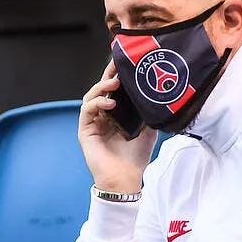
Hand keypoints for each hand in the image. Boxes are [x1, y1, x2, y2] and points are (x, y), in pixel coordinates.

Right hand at [78, 62, 155, 193]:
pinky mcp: (85, 131)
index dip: (118, 76)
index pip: (115, 91)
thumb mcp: (148, 130)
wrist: (126, 178)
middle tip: (117, 63)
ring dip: (102, 87)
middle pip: (101, 89)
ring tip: (115, 83)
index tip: (127, 62)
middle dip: (108, 74)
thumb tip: (156, 94)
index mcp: (116, 114)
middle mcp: (102, 116)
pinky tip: (109, 102)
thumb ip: (148, 113)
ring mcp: (92, 123)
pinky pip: (87, 110)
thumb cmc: (135, 157)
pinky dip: (97, 103)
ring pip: (91, 97)